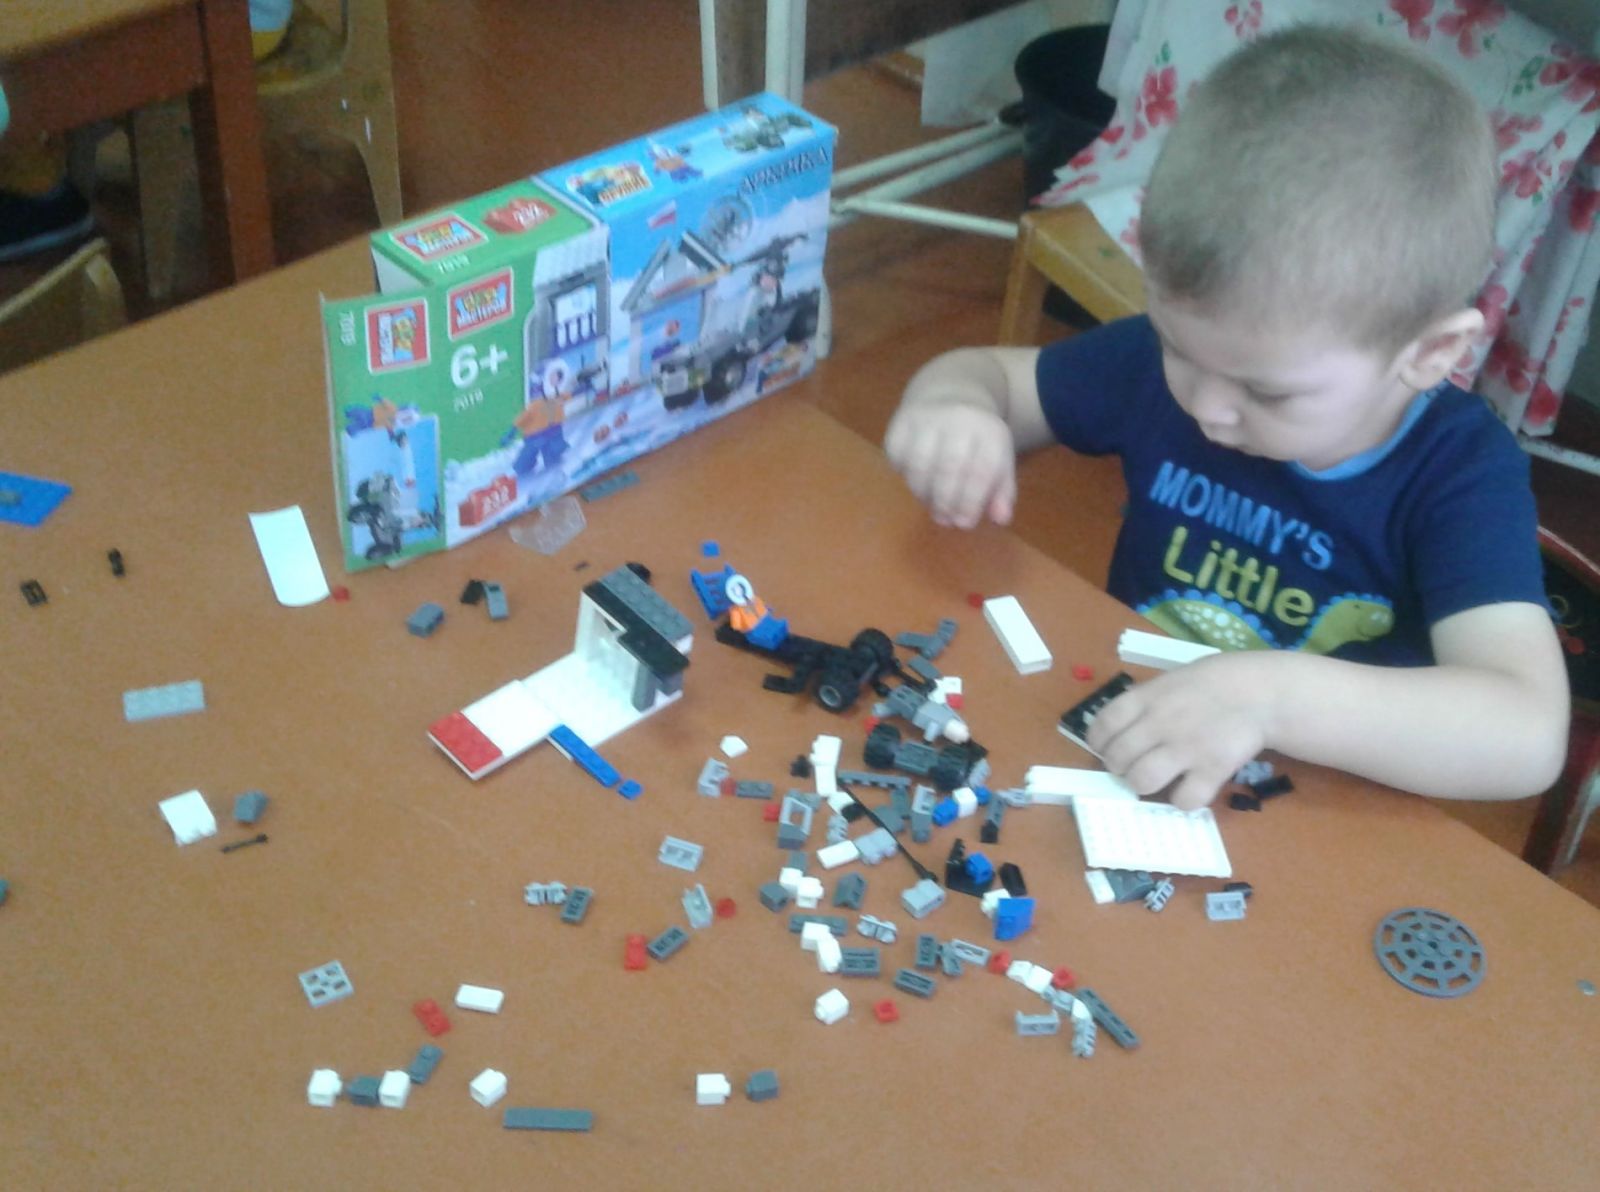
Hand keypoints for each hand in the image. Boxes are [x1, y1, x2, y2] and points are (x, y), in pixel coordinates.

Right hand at [884, 401, 1016, 527]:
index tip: (964, 523)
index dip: (971, 502)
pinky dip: (903, 474)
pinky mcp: (902, 420)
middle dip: (945, 501)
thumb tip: (1001, 519)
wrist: (949, 394)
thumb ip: (1002, 490)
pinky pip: (897, 456)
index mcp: (989, 431)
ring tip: (930, 504)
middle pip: (948, 468)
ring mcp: (928, 417)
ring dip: (922, 493)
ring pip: (919, 465)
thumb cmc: (976, 438)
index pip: (981, 470)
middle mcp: (959, 419)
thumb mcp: (998, 458)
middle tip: (944, 519)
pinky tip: (915, 480)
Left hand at [1085, 654, 1271, 809]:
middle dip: (1119, 768)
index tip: (1105, 749)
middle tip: (1132, 767)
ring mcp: (1186, 747)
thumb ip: (1144, 702)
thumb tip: (1116, 727)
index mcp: (1146, 698)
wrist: (1261, 691)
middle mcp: (1160, 723)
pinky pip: (1184, 799)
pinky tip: (1188, 788)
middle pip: (1117, 759)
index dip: (1098, 743)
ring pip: (1141, 781)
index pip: (1102, 726)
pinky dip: (1182, 800)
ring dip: (1142, 785)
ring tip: (1154, 780)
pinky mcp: (1213, 769)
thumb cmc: (1213, 683)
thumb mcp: (1170, 681)